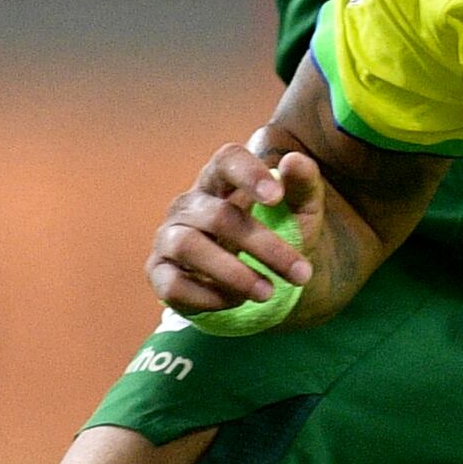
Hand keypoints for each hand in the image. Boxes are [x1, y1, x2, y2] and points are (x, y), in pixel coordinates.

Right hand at [146, 142, 333, 321]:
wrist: (256, 280)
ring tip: (268, 293)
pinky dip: (207, 297)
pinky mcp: (159, 272)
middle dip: (263, 246)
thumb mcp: (300, 213)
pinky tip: (235, 302)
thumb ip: (303, 186)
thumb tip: (293, 162)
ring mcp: (168, 237)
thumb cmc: (277, 235)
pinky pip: (172, 284)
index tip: (276, 198)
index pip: (227, 161)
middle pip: (219, 216)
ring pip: (188, 247)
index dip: (248, 174)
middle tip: (302, 274)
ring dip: (232, 273)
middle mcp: (189, 205)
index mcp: (221, 180)